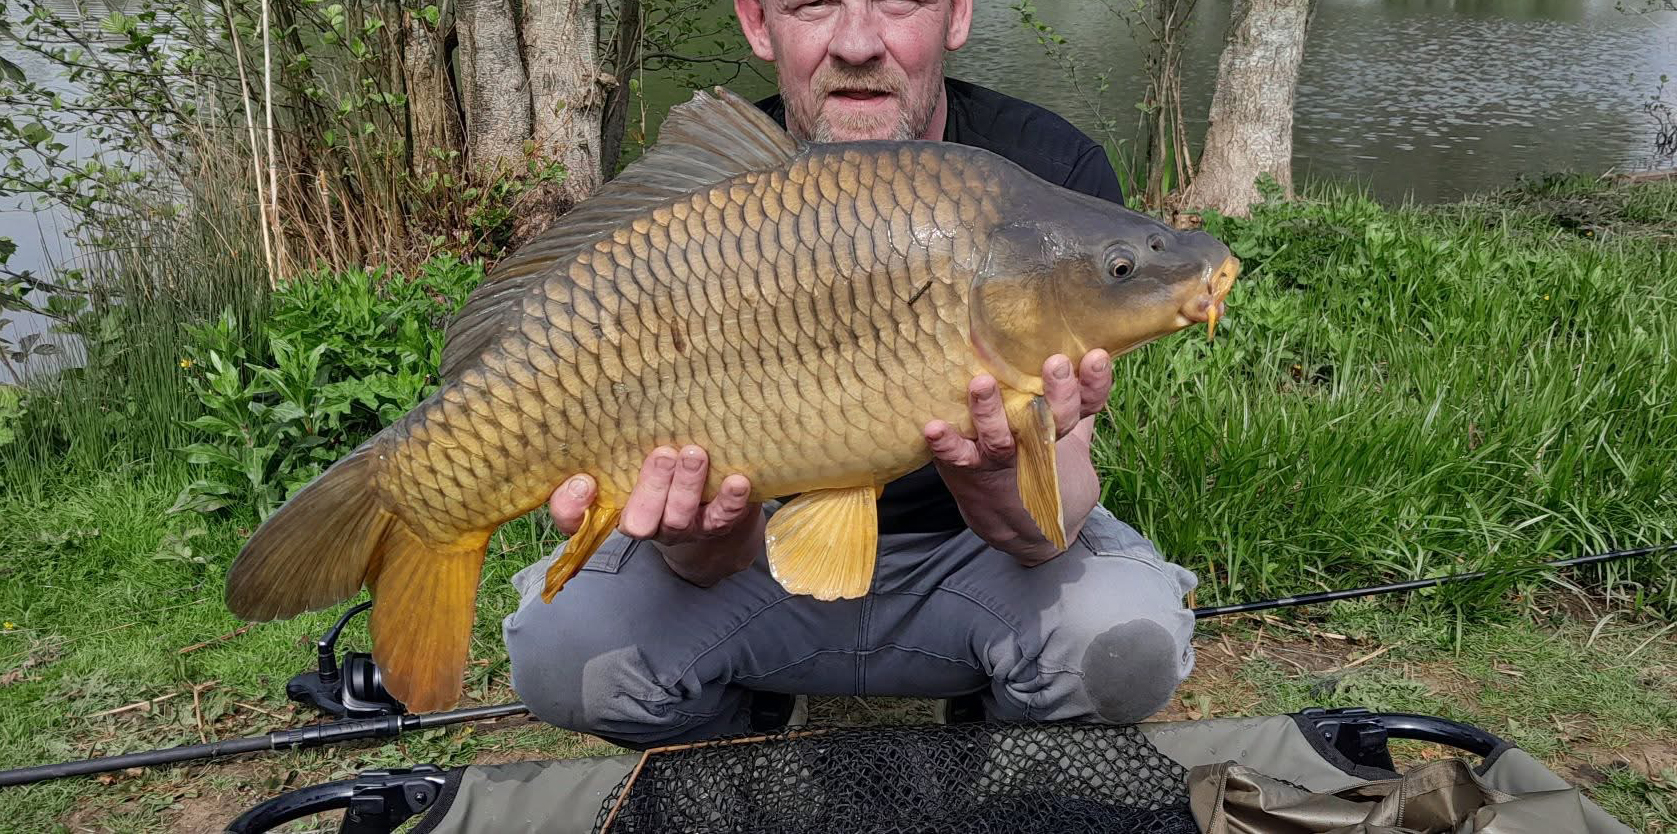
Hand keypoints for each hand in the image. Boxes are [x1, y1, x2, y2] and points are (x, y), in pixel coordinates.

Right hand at [549, 445, 763, 585]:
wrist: (711, 498)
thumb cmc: (662, 464)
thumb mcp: (634, 451)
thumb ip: (621, 434)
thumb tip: (614, 384)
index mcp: (611, 503)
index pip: (574, 518)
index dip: (571, 507)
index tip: (585, 482)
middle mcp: (643, 522)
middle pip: (637, 522)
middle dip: (650, 489)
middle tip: (663, 454)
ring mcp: (679, 528)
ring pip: (678, 519)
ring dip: (687, 486)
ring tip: (696, 454)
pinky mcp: (714, 526)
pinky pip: (721, 519)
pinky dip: (730, 501)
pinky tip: (737, 480)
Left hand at [923, 350, 1113, 564]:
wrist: (1018, 523)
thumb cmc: (1040, 460)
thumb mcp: (1065, 433)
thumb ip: (1071, 395)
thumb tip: (1081, 347)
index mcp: (1063, 427)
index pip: (1087, 402)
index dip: (1095, 382)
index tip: (1097, 356)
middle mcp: (1036, 444)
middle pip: (1054, 419)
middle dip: (1058, 393)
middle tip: (1056, 364)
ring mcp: (1002, 458)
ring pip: (1002, 437)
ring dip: (990, 413)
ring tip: (981, 384)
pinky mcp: (970, 469)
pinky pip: (959, 456)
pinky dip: (946, 444)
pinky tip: (933, 428)